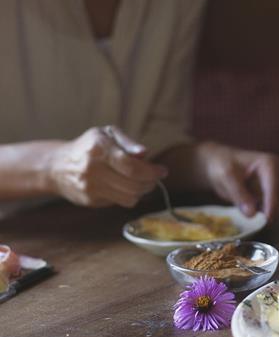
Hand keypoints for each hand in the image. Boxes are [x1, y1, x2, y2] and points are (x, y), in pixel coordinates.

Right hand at [45, 127, 166, 207]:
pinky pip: (119, 202)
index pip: (131, 167)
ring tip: (143, 182)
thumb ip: (128, 142)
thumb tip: (145, 153)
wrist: (57, 166)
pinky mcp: (90, 200)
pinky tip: (125, 186)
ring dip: (142, 191)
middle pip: (133, 185)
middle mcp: (92, 169)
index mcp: (99, 148)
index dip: (151, 171)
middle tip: (155, 177)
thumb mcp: (107, 134)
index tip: (162, 171)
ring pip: (129, 197)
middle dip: (150, 182)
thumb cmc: (88, 146)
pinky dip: (128, 196)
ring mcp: (90, 187)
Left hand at [197, 142, 278, 221]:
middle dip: (271, 211)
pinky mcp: (271, 193)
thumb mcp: (226, 177)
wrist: (217, 164)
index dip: (272, 204)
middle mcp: (277, 172)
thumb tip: (252, 213)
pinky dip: (263, 212)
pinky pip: (272, 207)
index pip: (274, 187)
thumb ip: (238, 194)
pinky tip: (250, 210)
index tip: (267, 219)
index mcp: (270, 163)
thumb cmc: (221, 166)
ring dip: (267, 212)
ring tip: (249, 213)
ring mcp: (275, 183)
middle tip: (258, 223)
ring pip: (278, 205)